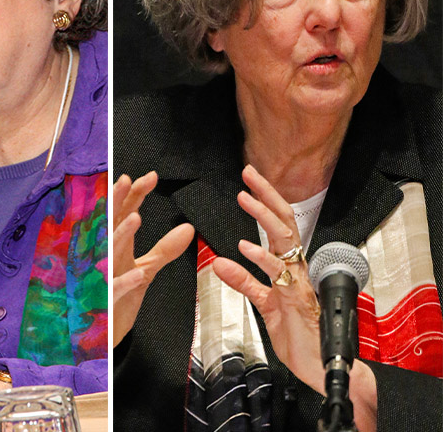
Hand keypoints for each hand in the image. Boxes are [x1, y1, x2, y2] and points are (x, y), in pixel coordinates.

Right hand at [113, 171, 194, 346]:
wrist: (98, 337)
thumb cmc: (117, 300)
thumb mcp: (146, 271)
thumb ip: (165, 250)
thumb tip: (188, 228)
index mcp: (116, 247)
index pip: (124, 214)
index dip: (135, 195)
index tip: (151, 177)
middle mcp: (106, 257)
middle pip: (111, 224)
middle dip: (117, 202)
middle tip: (126, 180)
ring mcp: (103, 277)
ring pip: (110, 252)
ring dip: (121, 235)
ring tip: (136, 218)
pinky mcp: (105, 301)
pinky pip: (114, 290)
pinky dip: (125, 281)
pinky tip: (137, 274)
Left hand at [210, 165, 323, 389]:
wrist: (319, 365)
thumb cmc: (298, 334)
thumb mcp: (263, 303)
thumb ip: (243, 282)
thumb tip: (219, 262)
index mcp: (290, 267)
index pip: (279, 225)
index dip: (266, 202)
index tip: (249, 182)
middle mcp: (296, 269)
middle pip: (285, 223)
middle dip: (268, 196)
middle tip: (249, 174)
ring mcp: (297, 282)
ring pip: (284, 241)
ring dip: (263, 217)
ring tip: (244, 198)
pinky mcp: (294, 300)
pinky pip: (278, 275)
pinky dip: (260, 259)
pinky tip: (244, 247)